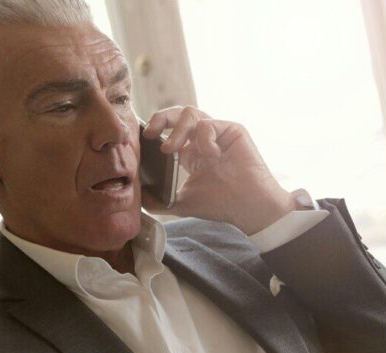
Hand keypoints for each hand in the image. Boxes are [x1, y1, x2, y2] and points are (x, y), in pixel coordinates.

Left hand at [139, 105, 297, 233]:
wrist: (248, 207)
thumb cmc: (220, 205)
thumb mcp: (181, 202)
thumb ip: (159, 200)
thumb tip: (137, 197)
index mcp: (193, 153)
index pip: (169, 131)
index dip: (155, 129)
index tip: (143, 139)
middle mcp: (204, 140)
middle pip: (177, 114)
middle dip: (160, 118)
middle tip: (150, 133)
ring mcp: (218, 133)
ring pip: (190, 113)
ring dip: (177, 130)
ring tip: (172, 150)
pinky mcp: (232, 129)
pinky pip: (207, 123)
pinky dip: (203, 139)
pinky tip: (212, 157)